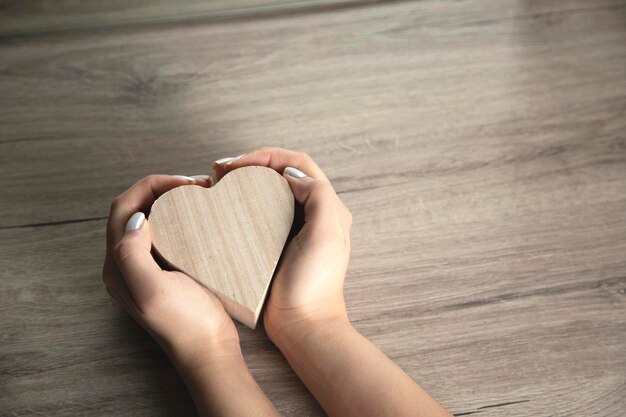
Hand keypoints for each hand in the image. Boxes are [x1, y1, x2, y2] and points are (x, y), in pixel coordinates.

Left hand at [102, 174, 239, 359]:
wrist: (208, 351)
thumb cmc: (185, 324)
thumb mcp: (154, 291)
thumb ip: (133, 255)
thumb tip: (136, 219)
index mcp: (117, 267)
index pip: (123, 209)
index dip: (149, 187)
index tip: (184, 183)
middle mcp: (126, 265)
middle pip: (132, 211)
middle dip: (158, 190)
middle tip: (192, 186)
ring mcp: (146, 268)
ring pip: (148, 220)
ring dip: (167, 202)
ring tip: (195, 196)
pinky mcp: (165, 272)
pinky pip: (164, 234)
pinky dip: (176, 218)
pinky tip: (196, 220)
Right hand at [213, 148, 351, 344]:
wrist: (303, 325)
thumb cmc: (315, 283)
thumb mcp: (325, 234)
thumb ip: (318, 195)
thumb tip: (290, 175)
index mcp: (327, 206)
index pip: (297, 164)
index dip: (267, 156)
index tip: (237, 164)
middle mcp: (312, 212)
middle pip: (281, 173)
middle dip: (252, 164)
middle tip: (220, 169)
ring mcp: (293, 228)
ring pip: (269, 191)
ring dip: (245, 181)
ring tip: (218, 181)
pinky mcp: (275, 243)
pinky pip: (259, 213)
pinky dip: (242, 203)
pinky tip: (225, 207)